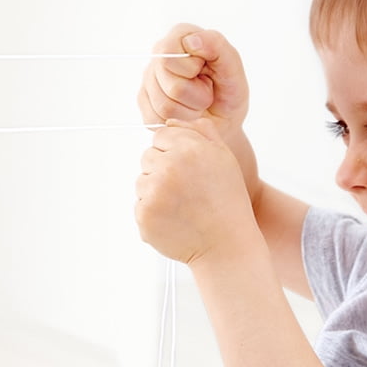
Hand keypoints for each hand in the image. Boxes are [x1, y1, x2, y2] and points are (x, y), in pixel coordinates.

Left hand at [136, 117, 259, 266]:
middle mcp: (168, 167)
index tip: (187, 168)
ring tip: (182, 205)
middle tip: (186, 190)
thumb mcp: (223, 158)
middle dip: (162, 170)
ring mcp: (153, 192)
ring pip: (141, 181)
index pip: (160, 136)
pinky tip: (175, 219)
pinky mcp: (144, 214)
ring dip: (156, 191)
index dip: (174, 151)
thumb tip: (171, 122)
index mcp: (188, 149)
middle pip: (147, 157)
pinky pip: (139, 205)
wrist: (226, 245)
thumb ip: (200, 132)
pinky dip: (153, 213)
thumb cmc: (226, 201)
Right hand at [138, 24, 250, 130]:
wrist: (223, 120)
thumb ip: (216, 46)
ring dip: (190, 111)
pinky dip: (178, 121)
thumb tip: (191, 40)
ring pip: (164, 106)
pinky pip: (156, 120)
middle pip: (170, 85)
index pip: (167, 54)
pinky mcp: (143, 102)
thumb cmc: (228, 91)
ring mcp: (148, 79)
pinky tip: (186, 113)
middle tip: (206, 92)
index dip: (191, 69)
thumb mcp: (232, 67)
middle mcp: (159, 54)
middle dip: (195, 95)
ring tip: (198, 104)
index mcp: (180, 36)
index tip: (206, 71)